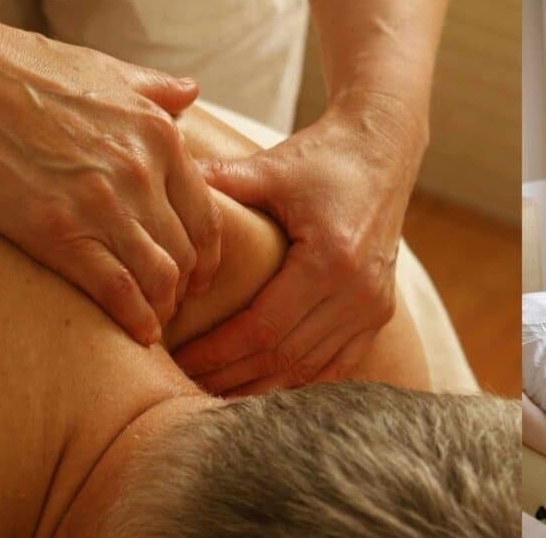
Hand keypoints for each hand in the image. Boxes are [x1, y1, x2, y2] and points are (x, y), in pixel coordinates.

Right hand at [0, 24, 221, 344]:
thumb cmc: (27, 70)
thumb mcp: (107, 69)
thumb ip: (156, 89)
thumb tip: (191, 92)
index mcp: (160, 138)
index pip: (207, 217)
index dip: (208, 257)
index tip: (199, 275)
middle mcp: (142, 174)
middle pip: (187, 253)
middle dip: (186, 288)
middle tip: (174, 304)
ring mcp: (103, 205)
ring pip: (160, 277)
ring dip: (163, 308)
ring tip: (155, 321)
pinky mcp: (58, 232)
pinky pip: (116, 290)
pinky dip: (135, 318)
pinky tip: (139, 333)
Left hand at [174, 96, 423, 393]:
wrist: (383, 151)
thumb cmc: (323, 157)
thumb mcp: (270, 167)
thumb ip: (219, 183)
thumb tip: (162, 180)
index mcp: (331, 260)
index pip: (263, 328)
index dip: (218, 352)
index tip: (179, 361)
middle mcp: (359, 293)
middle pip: (284, 356)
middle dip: (231, 376)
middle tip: (184, 384)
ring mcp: (374, 307)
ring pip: (310, 369)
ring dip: (262, 386)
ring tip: (216, 394)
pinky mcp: (380, 312)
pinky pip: (337, 364)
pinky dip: (300, 380)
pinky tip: (265, 388)